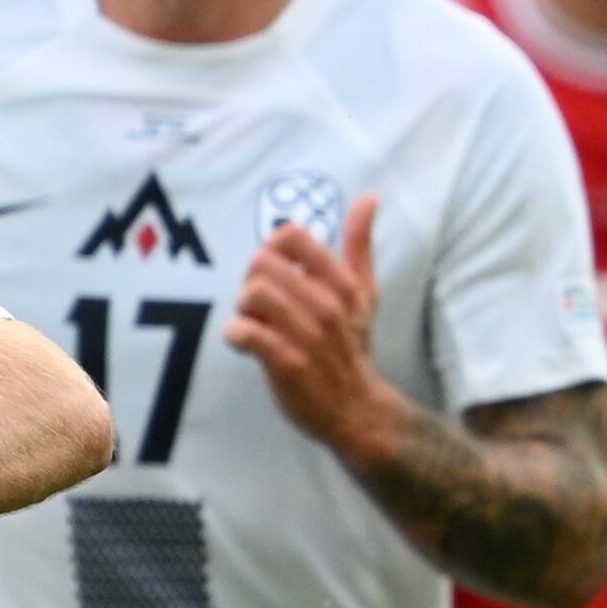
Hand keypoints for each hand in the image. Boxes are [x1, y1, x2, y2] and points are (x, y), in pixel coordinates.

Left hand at [228, 197, 390, 453]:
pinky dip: (236, 336)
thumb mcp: (364, 293)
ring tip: (254, 322)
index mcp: (341, 282)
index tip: (275, 273)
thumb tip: (370, 198)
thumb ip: (360, 245)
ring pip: (252, 293)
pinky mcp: (287, 363)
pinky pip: (245, 333)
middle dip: (251, 281)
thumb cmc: (352, 346)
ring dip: (243, 308)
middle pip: (262, 262)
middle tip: (260, 304)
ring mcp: (307, 334)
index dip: (270, 249)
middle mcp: (326, 303)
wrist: (356, 408)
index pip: (291, 235)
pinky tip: (245, 344)